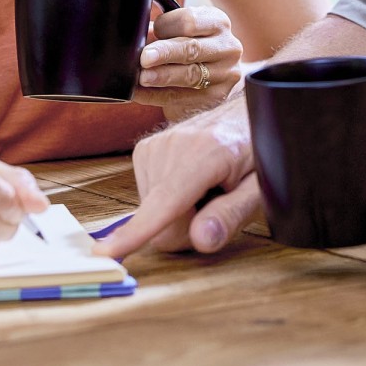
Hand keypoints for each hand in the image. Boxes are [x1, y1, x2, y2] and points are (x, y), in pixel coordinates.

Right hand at [93, 96, 259, 257]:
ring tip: (207, 190)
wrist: (243, 114)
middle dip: (186, 228)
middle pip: (160, 221)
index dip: (137, 232)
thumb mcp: (260, 188)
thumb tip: (200, 239)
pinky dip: (168, 199)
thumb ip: (232, 215)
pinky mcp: (145, 149)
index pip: (167, 201)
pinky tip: (191, 184)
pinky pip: (147, 199)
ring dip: (178, 213)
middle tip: (216, 206)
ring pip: (150, 213)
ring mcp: (155, 144)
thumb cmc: (257, 151)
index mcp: (207, 152)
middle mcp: (174, 144)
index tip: (105, 251)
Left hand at [132, 4, 242, 120]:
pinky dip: (157, 96)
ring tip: (142, 77)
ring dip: (162, 76)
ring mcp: (226, 73)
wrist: (218, 74)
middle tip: (145, 58)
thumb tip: (138, 35)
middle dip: (165, 53)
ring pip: (191, 75)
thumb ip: (161, 32)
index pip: (189, 20)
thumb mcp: (183, 32)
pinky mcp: (217, 97)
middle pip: (192, 48)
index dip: (165, 26)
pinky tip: (141, 93)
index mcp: (218, 22)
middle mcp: (228, 47)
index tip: (151, 32)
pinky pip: (182, 97)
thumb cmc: (194, 46)